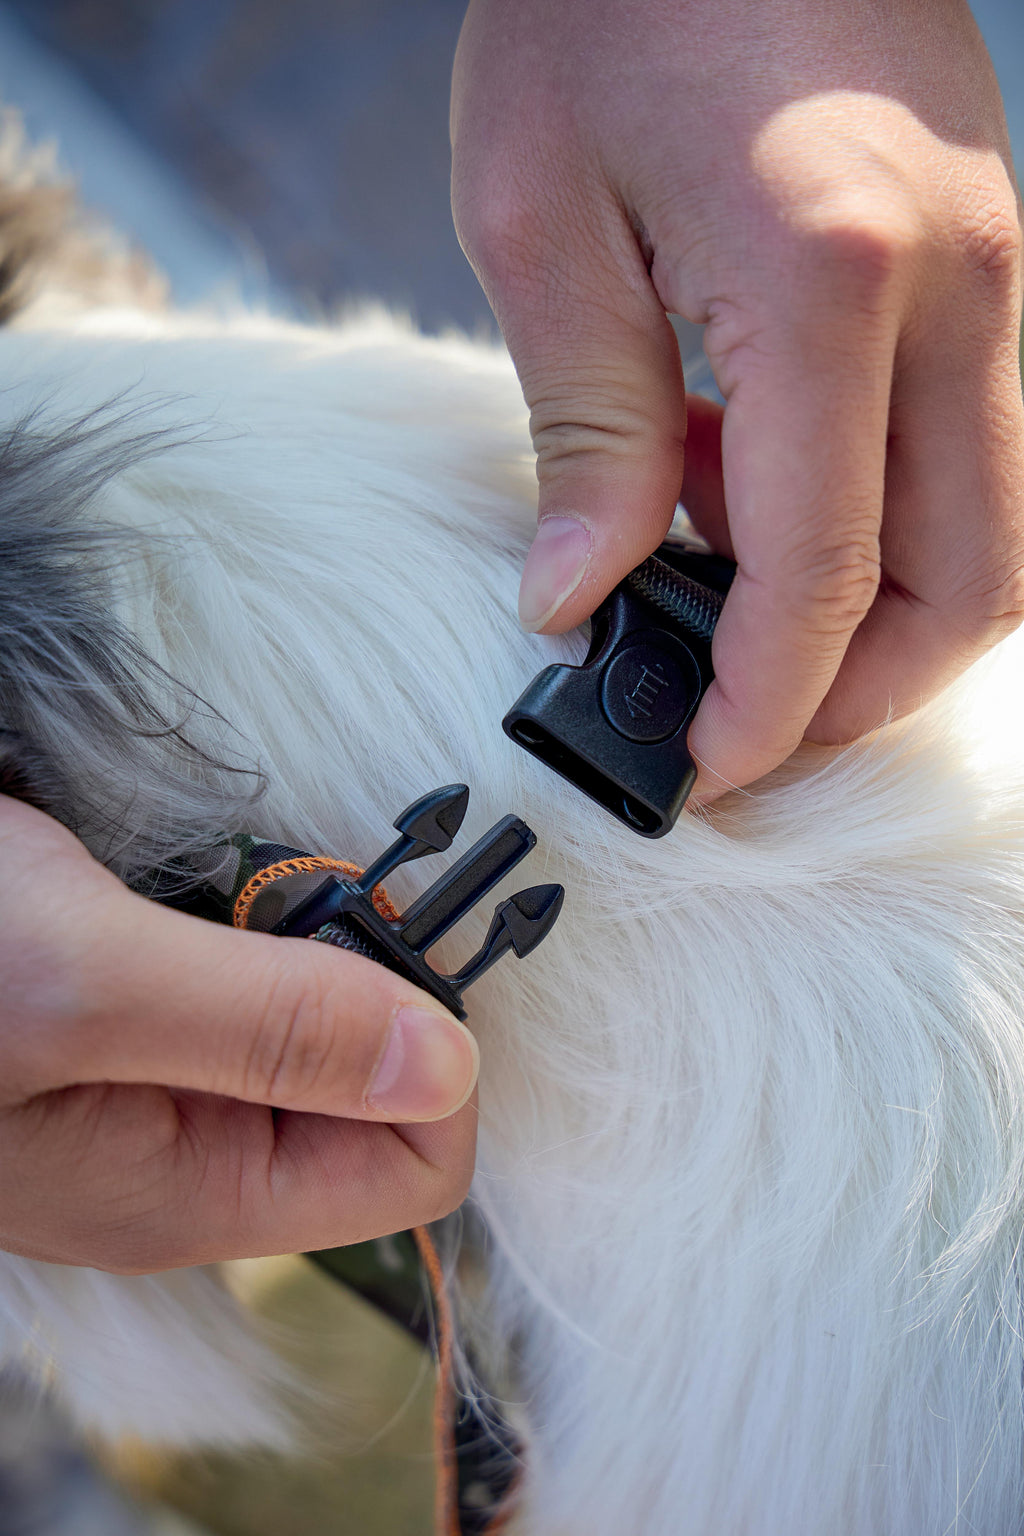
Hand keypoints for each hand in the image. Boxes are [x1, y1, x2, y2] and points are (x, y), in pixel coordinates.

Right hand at [0, 797, 477, 1271]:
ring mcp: (152, 1086)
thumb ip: (270, 1027)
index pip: (409, 1168)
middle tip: (299, 890)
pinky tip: (190, 874)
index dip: (432, 1056)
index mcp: (193, 1190)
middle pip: (368, 1083)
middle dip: (360, 974)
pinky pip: (243, 979)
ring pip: (309, 1019)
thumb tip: (447, 1064)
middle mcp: (184, 1152)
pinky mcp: (126, 1021)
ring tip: (234, 874)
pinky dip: (243, 916)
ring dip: (298, 934)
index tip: (387, 944)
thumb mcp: (90, 989)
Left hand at [451, 0, 1023, 795]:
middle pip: (966, 583)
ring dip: (877, 602)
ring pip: (993, 526)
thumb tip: (579, 599)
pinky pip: (972, 445)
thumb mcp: (542, 222)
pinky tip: (760, 464)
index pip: (825, 573)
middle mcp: (959, 284)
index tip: (707, 765)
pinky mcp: (992, 259)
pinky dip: (884, 510)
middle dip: (857, 689)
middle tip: (734, 713)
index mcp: (830, 278)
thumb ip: (583, 430)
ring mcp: (1001, 268)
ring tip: (716, 555)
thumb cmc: (605, 4)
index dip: (769, 702)